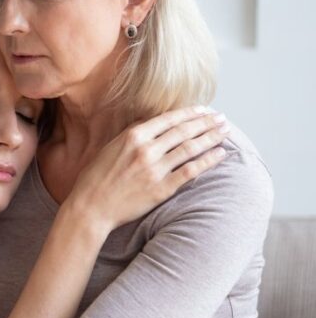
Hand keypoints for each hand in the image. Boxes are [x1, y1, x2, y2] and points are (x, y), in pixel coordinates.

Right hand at [67, 106, 229, 232]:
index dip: (190, 113)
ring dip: (211, 137)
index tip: (204, 110)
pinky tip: (220, 154)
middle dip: (206, 122)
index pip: (169, 119)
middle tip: (222, 118)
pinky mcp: (161, 188)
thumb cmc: (96, 178)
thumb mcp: (110, 147)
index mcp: (132, 136)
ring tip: (225, 131)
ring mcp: (155, 169)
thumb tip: (152, 120)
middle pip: (184, 131)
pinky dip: (208, 161)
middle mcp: (146, 149)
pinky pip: (190, 171)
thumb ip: (132, 133)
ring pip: (191, 148)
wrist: (91, 207)